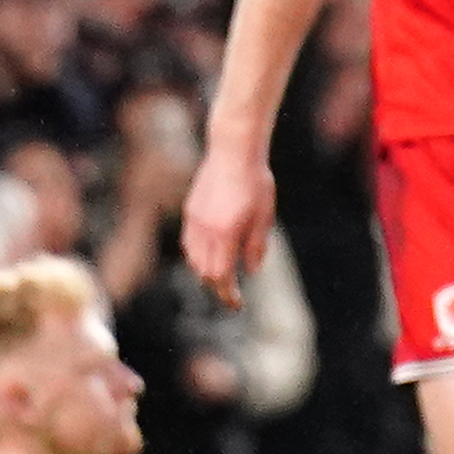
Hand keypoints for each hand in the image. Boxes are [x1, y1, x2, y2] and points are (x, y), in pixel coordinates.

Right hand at [179, 141, 274, 308]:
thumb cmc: (256, 181)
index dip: (227, 294)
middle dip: (217, 287)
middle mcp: (206, 230)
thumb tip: (250, 271)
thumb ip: (256, 246)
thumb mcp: (264, 215)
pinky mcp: (191, 211)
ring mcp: (195, 220)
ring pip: (193, 259)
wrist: (233, 149)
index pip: (221, 276)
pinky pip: (189, 243)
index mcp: (226, 233)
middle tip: (231, 295)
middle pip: (205, 272)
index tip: (236, 304)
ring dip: (206, 272)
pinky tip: (209, 255)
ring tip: (221, 276)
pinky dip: (197, 256)